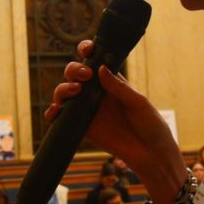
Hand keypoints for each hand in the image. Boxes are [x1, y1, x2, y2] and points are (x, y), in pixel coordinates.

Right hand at [48, 40, 185, 203]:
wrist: (150, 153)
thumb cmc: (150, 124)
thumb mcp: (137, 102)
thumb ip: (118, 86)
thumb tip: (100, 68)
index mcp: (111, 81)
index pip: (94, 60)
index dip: (86, 51)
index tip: (87, 50)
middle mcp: (96, 92)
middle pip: (74, 74)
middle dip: (74, 69)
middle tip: (85, 76)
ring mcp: (87, 109)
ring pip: (65, 92)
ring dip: (63, 88)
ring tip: (74, 91)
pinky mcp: (82, 127)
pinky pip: (62, 118)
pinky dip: (53, 113)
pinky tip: (54, 112)